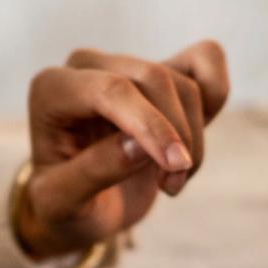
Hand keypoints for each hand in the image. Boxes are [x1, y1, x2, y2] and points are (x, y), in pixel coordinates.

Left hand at [16, 39, 229, 258]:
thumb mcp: (63, 204)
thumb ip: (93, 173)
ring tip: (170, 182)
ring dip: (192, 140)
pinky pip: (206, 60)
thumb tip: (138, 146)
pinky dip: (215, 97)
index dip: (152, 126)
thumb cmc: (66, 206)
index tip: (176, 166)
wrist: (82, 207)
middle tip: (171, 188)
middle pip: (155, 79)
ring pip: (184, 83)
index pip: (113, 90)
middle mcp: (87, 66)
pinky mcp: (161, 69)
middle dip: (175, 138)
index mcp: (52, 90)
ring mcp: (126, 64)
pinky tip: (192, 140)